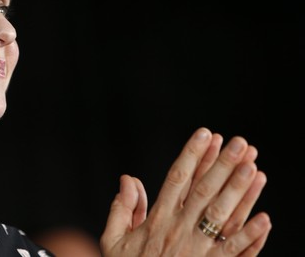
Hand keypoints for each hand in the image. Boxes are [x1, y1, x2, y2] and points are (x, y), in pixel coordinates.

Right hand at [100, 127, 271, 255]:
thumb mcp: (113, 241)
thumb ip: (121, 208)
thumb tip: (127, 179)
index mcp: (157, 219)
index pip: (176, 179)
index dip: (191, 155)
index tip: (204, 133)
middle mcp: (180, 230)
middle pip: (203, 191)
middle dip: (222, 165)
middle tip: (239, 143)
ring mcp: (198, 250)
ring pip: (221, 216)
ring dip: (239, 192)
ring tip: (253, 167)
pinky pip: (234, 252)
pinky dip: (251, 237)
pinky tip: (265, 219)